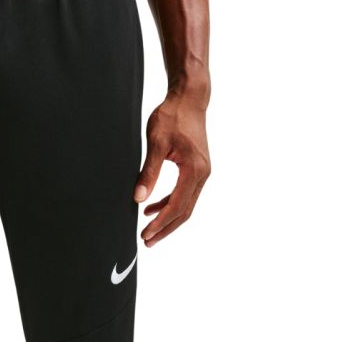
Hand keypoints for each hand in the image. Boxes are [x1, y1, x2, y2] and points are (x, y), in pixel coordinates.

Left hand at [133, 96, 209, 246]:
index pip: (176, 205)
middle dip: (165, 228)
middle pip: (184, 211)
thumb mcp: (156, 143)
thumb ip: (148, 172)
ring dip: (167, 219)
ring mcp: (202, 172)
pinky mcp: (197, 169)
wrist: (189, 99)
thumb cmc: (172, 116)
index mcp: (194, 170)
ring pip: (185, 205)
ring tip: (148, 230)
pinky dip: (169, 203)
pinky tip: (152, 208)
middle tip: (147, 241)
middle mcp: (202, 174)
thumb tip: (138, 198)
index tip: (146, 234)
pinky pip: (184, 194)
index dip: (160, 223)